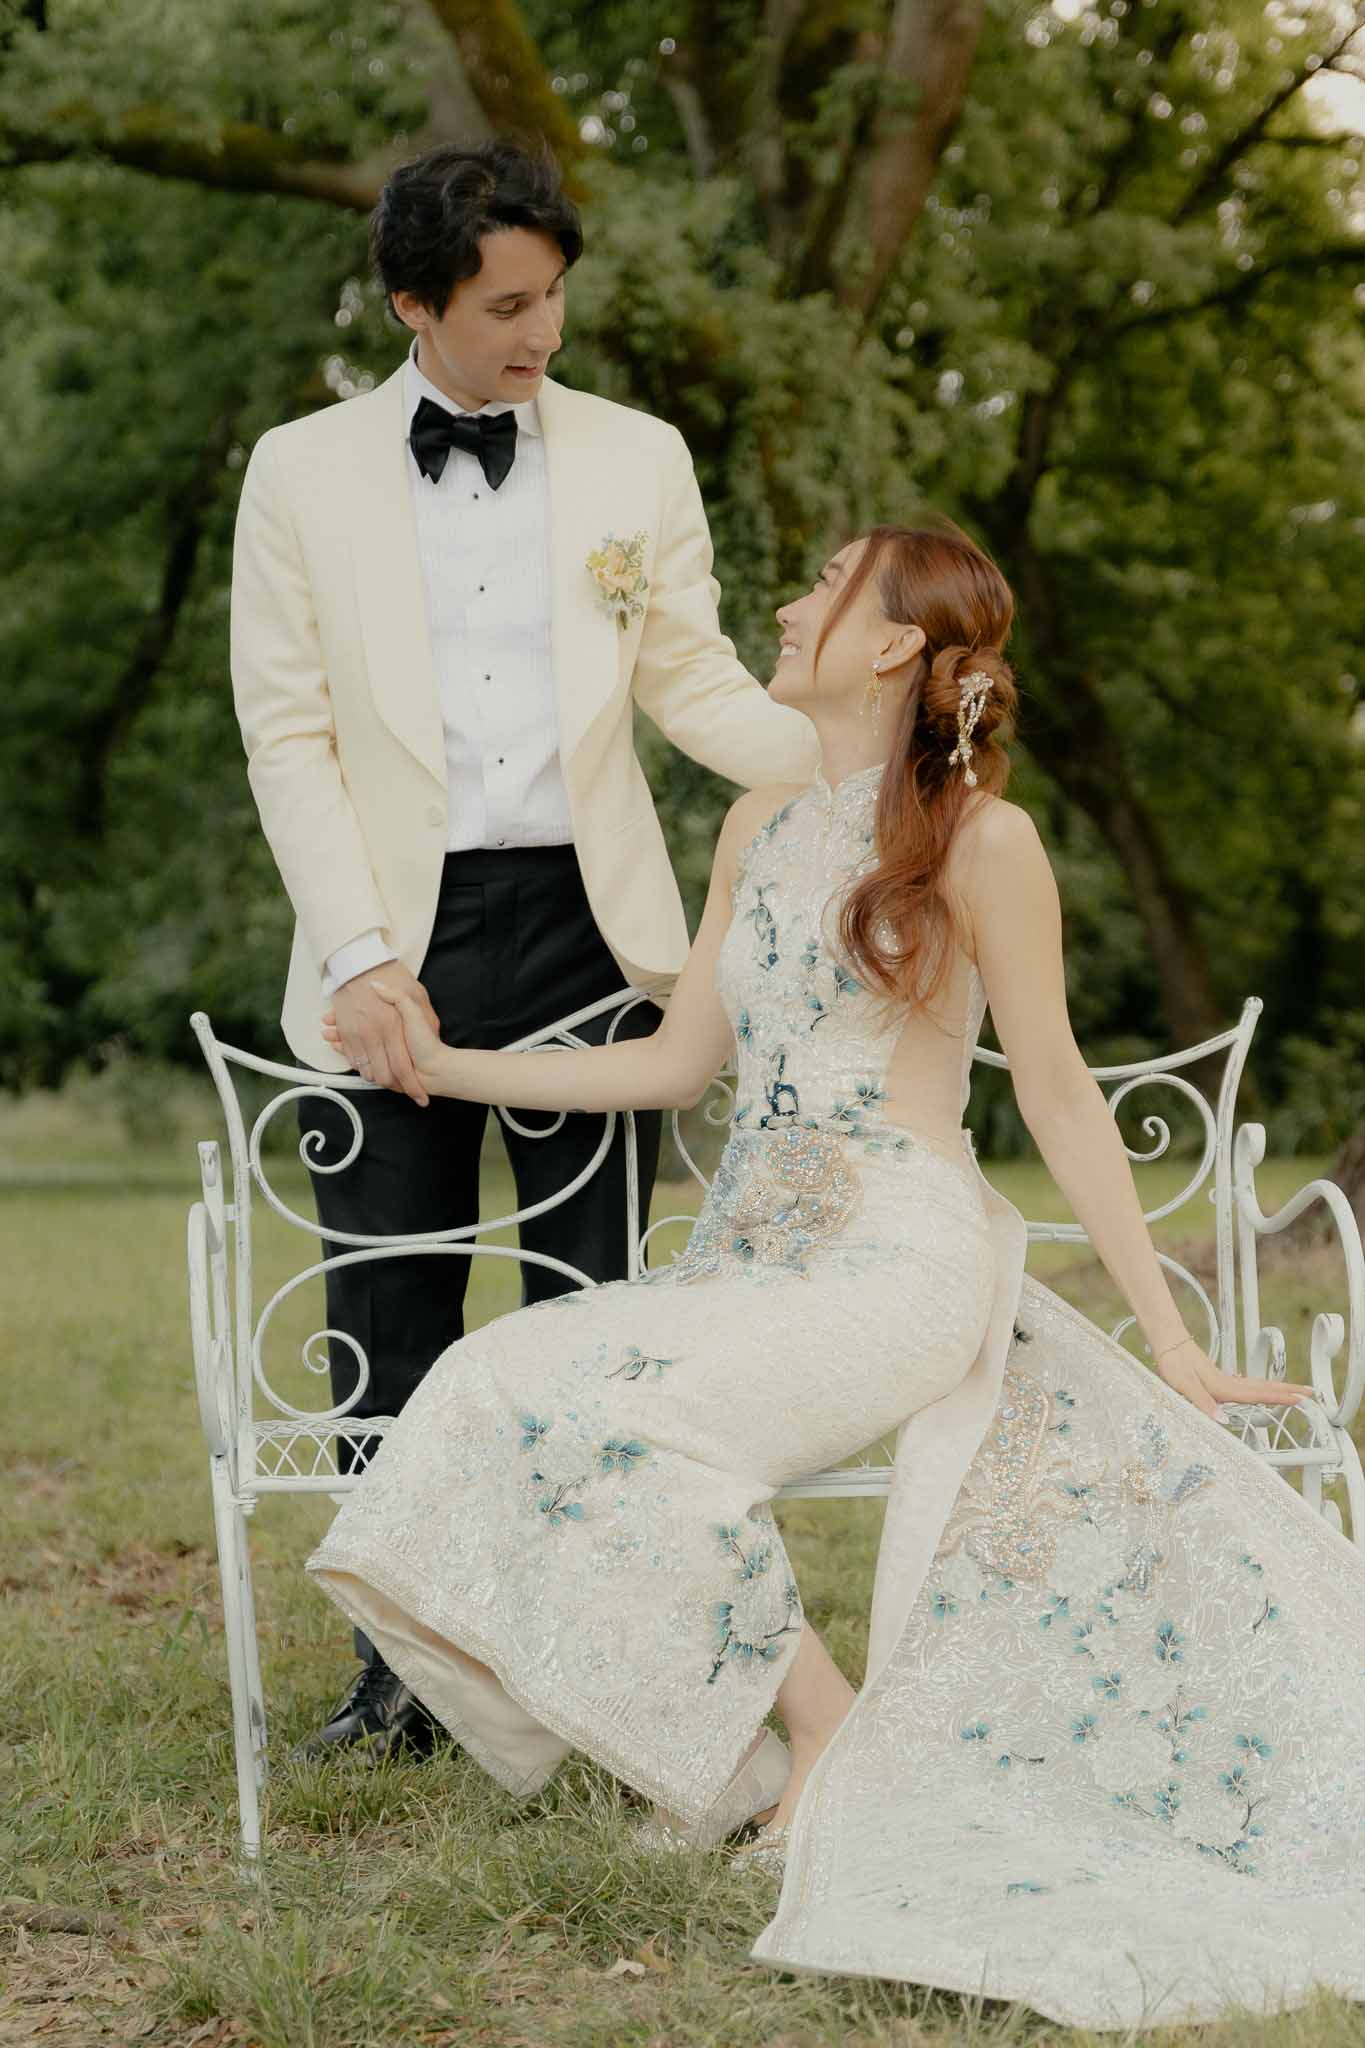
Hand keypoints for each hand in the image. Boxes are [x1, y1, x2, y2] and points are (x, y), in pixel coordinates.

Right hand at [326, 962, 439, 1106]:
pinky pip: (351, 1058)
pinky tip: (368, 1062)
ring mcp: (357, 1033)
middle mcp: (374, 1032)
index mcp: (394, 1025)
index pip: (404, 1068)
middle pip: (382, 1075)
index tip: (420, 1097)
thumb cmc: (390, 975)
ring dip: (376, 1076)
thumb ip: (427, 1018)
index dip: (413, 1087)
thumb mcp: (417, 992)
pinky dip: (358, 1064)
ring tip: (387, 1076)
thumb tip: (433, 1035)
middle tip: (403, 1087)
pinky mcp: (344, 1031)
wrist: (358, 961)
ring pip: (365, 1070)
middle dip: (394, 1086)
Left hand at [1152, 1334, 1305, 1420]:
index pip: (1256, 1395)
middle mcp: (1227, 1383)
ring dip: (1276, 1388)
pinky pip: (1244, 1384)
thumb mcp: (1183, 1385)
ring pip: (1256, 1385)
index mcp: (1222, 1387)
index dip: (1279, 1398)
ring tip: (1293, 1391)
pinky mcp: (1217, 1377)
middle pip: (1263, 1388)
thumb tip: (1222, 1420)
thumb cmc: (1172, 1363)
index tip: (1300, 1400)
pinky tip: (1256, 1388)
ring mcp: (1223, 1379)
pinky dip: (1258, 1387)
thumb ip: (1202, 1402)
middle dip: (1288, 1391)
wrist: (1167, 1341)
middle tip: (1311, 1394)